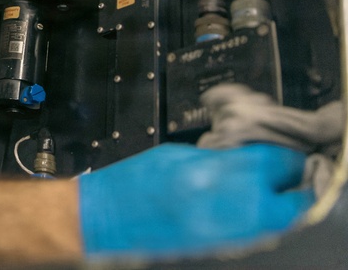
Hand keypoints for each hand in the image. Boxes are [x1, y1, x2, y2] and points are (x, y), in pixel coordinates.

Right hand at [78, 143, 311, 257]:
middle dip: (288, 183)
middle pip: (287, 199)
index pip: (274, 164)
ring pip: (278, 221)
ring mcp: (226, 233)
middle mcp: (226, 207)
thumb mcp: (179, 154)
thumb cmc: (132, 181)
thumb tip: (252, 157)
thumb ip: (220, 157)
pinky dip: (261, 219)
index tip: (286, 150)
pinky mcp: (221, 248)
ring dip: (278, 203)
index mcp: (212, 174)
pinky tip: (248, 206)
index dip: (285, 155)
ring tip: (267, 188)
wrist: (109, 216)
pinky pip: (257, 233)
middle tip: (283, 171)